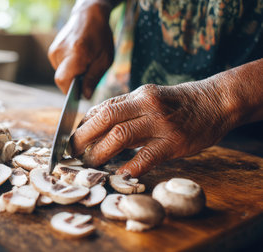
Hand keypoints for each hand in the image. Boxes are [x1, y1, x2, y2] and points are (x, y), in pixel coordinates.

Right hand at [48, 0, 113, 98]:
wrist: (89, 15)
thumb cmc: (100, 36)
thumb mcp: (105, 59)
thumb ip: (93, 78)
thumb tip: (85, 96)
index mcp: (76, 54)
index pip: (63, 81)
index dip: (70, 92)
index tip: (79, 96)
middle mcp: (61, 52)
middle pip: (61, 80)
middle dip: (73, 84)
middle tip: (86, 78)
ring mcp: (54, 51)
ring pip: (60, 74)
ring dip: (71, 75)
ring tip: (83, 64)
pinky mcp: (52, 51)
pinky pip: (58, 67)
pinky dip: (68, 68)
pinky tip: (77, 59)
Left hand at [70, 82, 236, 176]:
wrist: (216, 102)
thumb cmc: (179, 103)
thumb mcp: (150, 98)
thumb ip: (126, 110)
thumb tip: (95, 124)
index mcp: (138, 95)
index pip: (103, 108)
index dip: (84, 125)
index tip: (73, 138)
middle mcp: (146, 105)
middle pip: (105, 119)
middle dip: (83, 137)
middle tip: (71, 152)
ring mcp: (160, 123)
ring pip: (121, 135)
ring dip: (100, 151)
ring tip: (89, 164)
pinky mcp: (174, 142)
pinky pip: (147, 156)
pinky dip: (130, 166)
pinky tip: (119, 175)